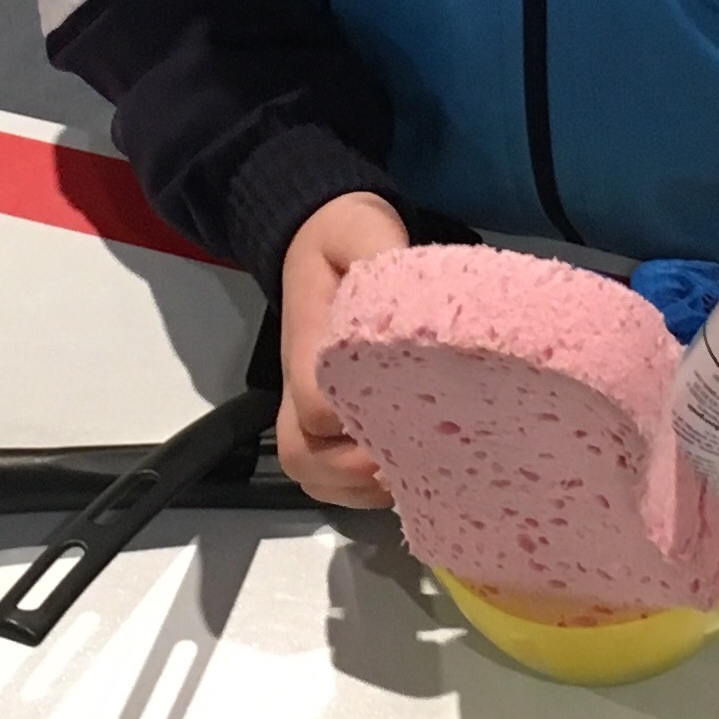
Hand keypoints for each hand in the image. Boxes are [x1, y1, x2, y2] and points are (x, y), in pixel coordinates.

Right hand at [276, 192, 409, 506]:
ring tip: (416, 471)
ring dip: (360, 487)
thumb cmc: (345, 237)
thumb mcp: (360, 227)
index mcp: (309, 342)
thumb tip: (402, 276)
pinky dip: (361, 492)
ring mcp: (309, 408)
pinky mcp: (328, 421)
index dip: (359, 418)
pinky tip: (407, 475)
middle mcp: (300, 384)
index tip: (416, 414)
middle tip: (419, 457)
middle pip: (303, 454)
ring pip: (314, 474)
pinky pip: (329, 477)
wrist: (323, 240)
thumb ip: (375, 246)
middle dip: (356, 470)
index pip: (316, 402)